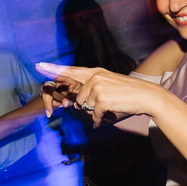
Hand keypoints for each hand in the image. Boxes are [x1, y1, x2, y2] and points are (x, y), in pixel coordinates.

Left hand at [37, 62, 165, 126]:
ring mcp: (98, 88)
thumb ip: (92, 89)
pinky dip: (101, 119)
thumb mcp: (109, 85)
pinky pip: (95, 115)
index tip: (39, 66)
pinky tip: (110, 115)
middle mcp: (95, 77)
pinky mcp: (102, 100)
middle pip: (78, 98)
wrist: (147, 96)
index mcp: (95, 72)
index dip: (53, 69)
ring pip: (86, 108)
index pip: (71, 70)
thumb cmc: (128, 94)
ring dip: (96, 112)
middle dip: (87, 106)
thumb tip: (77, 103)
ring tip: (111, 107)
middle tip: (106, 104)